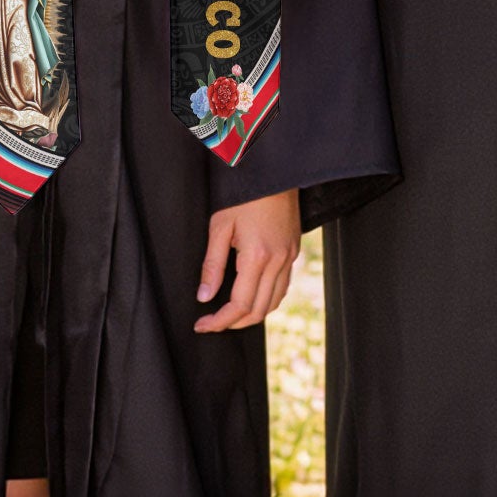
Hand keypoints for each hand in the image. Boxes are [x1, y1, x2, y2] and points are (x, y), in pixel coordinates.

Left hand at [194, 188, 300, 332]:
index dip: (219, 322)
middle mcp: (278, 260)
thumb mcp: (220, 226)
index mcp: (257, 256)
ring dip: (252, 314)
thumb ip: (212, 265)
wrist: (274, 171)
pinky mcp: (294, 250)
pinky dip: (267, 299)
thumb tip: (204, 296)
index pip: (239, 305)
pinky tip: (252, 295)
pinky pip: (283, 286)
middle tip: (212, 322)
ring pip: (274, 302)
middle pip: (258, 310)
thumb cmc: (244, 194)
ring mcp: (289, 256)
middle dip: (234, 323)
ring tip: (230, 314)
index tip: (202, 325)